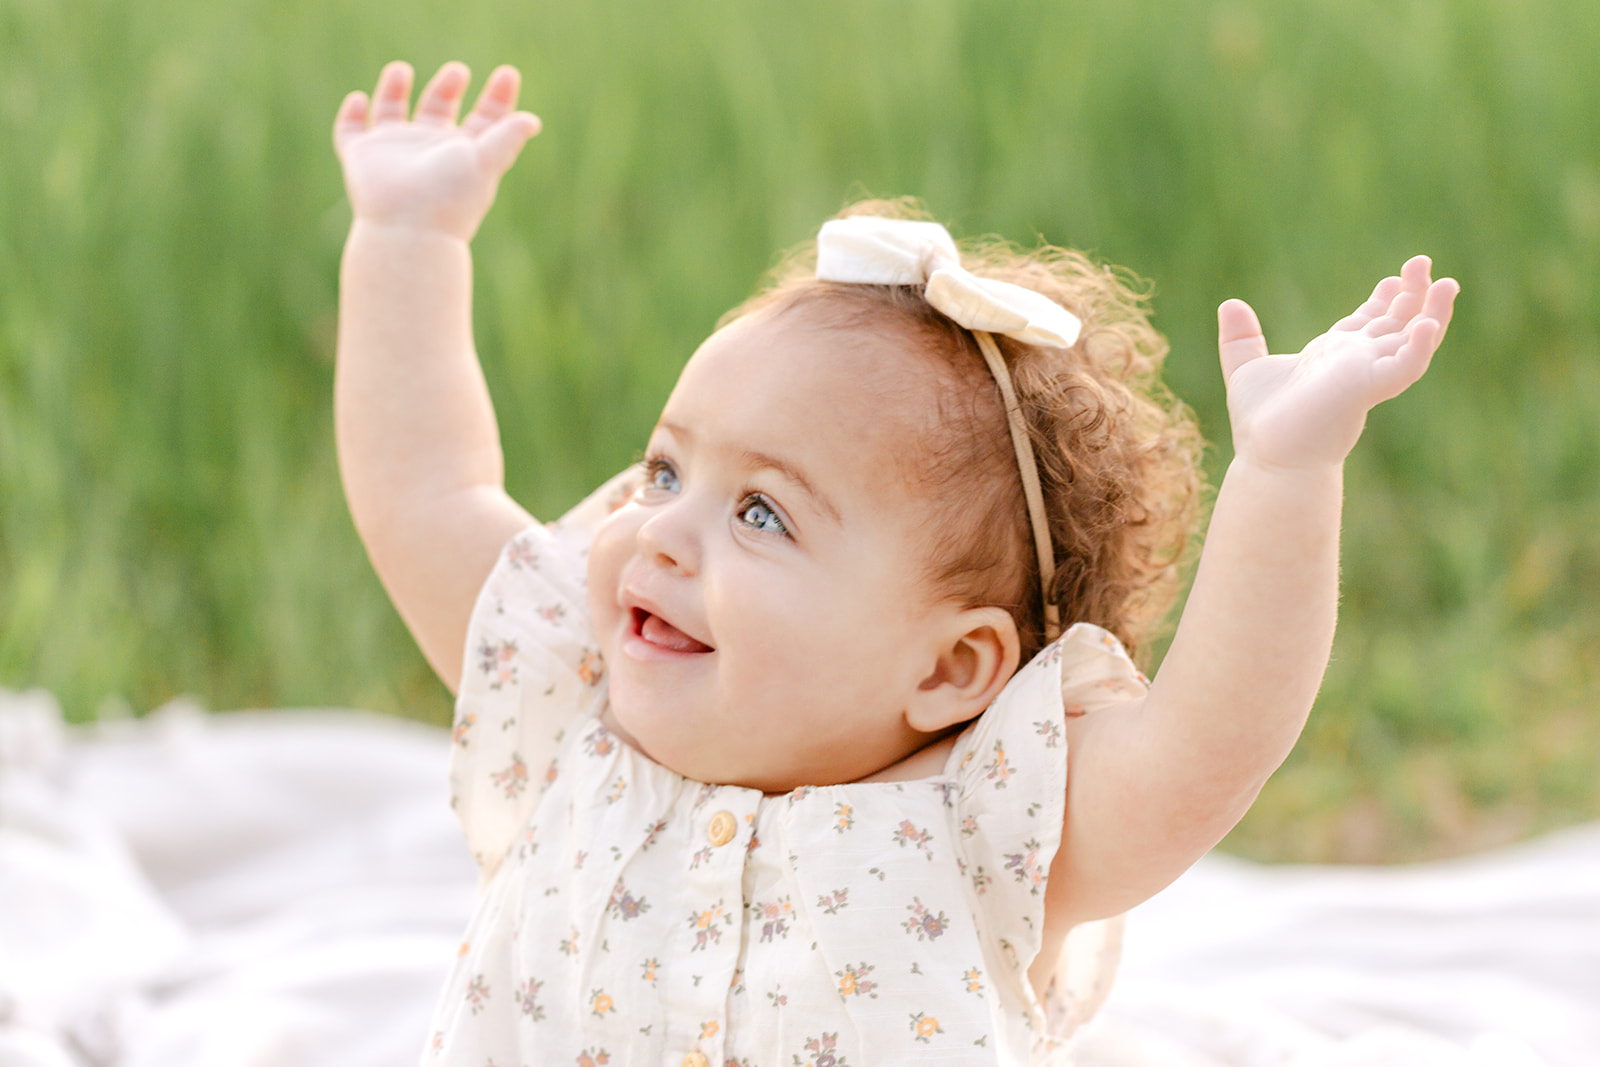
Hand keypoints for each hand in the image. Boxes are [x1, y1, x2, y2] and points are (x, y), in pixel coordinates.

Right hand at [333, 61, 540, 240]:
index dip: (497, 98)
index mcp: (463, 153)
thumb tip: (532, 121)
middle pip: (439, 112)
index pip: (484, 120)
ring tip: (401, 69)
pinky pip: (350, 132)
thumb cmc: (450, 196)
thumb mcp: (485, 161)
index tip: (508, 73)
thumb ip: (507, 137)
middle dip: (447, 89)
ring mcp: (393, 152)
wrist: (408, 228)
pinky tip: (359, 99)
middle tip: (458, 71)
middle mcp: (429, 150)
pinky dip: (351, 115)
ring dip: (393, 91)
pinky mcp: (361, 156)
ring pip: (391, 114)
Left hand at [1219, 256, 1459, 468]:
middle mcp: (1355, 363)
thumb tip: (1229, 304)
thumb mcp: (1246, 369)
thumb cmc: (1260, 423)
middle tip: (1422, 262)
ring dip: (1433, 313)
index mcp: (1332, 355)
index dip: (1383, 300)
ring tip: (1448, 284)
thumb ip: (1240, 338)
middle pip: (1396, 323)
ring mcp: (1366, 374)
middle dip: (1412, 294)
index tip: (1394, 278)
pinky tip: (1427, 323)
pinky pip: (1405, 366)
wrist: (1268, 456)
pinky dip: (1419, 346)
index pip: (1368, 322)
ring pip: (1412, 340)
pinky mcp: (1368, 389)